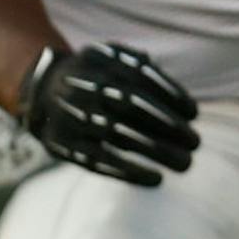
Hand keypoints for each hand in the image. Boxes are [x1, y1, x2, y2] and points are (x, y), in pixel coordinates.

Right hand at [17, 42, 200, 186]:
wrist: (43, 90)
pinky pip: (98, 160)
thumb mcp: (115, 60)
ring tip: (185, 163)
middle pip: (132, 107)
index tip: (194, 114)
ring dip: (156, 151)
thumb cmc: (98, 77)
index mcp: (99, 60)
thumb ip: (146, 71)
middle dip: (168, 125)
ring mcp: (70, 116)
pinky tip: (156, 178)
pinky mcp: (62, 145)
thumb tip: (185, 108)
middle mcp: (82, 87)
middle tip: (196, 143)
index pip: (141, 78)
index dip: (171, 95)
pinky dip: (129, 171)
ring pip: (119, 136)